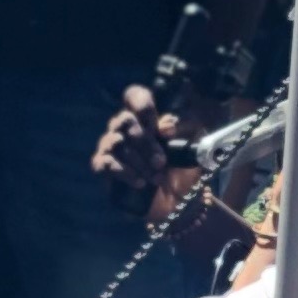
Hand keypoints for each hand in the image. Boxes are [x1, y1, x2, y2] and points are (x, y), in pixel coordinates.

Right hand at [91, 83, 204, 220]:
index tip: (156, 123)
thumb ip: (183, 129)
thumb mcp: (193, 145)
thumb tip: (165, 126)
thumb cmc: (183, 169)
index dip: (141, 102)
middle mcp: (123, 128)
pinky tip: (141, 183)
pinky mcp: (103, 168)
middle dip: (145, 142)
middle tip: (161, 161)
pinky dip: (124, 173)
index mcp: (144, 118)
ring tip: (156, 177)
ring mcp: (110, 147)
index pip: (134, 96)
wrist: (177, 202)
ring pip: (116, 143)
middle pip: (124, 120)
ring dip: (139, 161)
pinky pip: (105, 163)